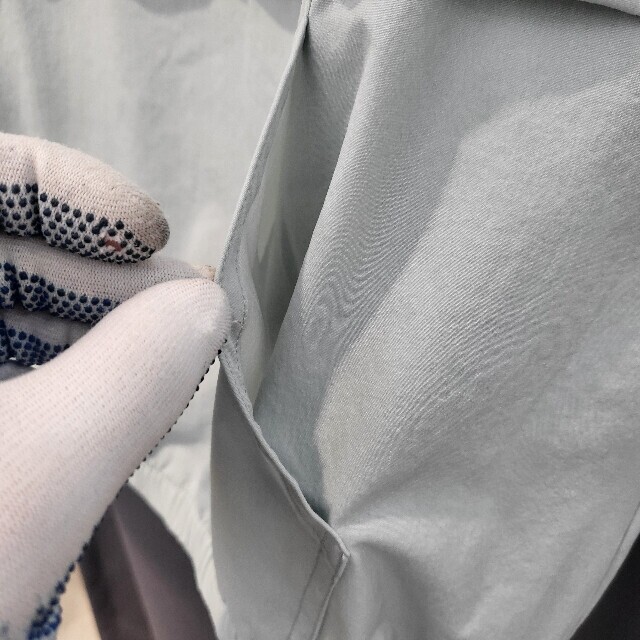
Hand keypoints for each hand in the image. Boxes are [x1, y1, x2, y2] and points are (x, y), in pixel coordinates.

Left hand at [0, 134, 229, 639]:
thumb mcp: (35, 476)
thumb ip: (137, 374)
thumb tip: (207, 305)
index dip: (70, 190)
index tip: (153, 238)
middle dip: (98, 273)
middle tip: (182, 306)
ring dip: (87, 323)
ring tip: (163, 350)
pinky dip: (53, 364)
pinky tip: (108, 387)